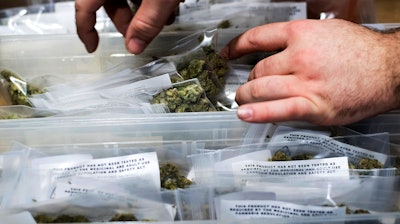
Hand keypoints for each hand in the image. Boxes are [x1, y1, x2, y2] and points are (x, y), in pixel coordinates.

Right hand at [75, 0, 180, 53]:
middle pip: (110, 4)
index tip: (93, 47)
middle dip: (127, 23)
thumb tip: (134, 47)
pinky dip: (149, 0)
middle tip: (143, 36)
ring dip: (143, 12)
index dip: (85, 29)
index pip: (84, 7)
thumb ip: (147, 22)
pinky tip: (169, 5)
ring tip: (165, 18)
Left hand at [221, 19, 399, 125]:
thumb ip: (300, 39)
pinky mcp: (314, 106)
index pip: (258, 38)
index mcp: (302, 34)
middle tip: (246, 86)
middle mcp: (300, 56)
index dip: (237, 47)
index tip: (228, 54)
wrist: (392, 69)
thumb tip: (277, 48)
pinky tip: (244, 114)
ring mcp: (306, 82)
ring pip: (262, 89)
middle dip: (248, 80)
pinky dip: (258, 114)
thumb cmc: (362, 51)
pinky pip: (279, 110)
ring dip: (247, 96)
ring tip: (243, 100)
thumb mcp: (327, 31)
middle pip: (258, 70)